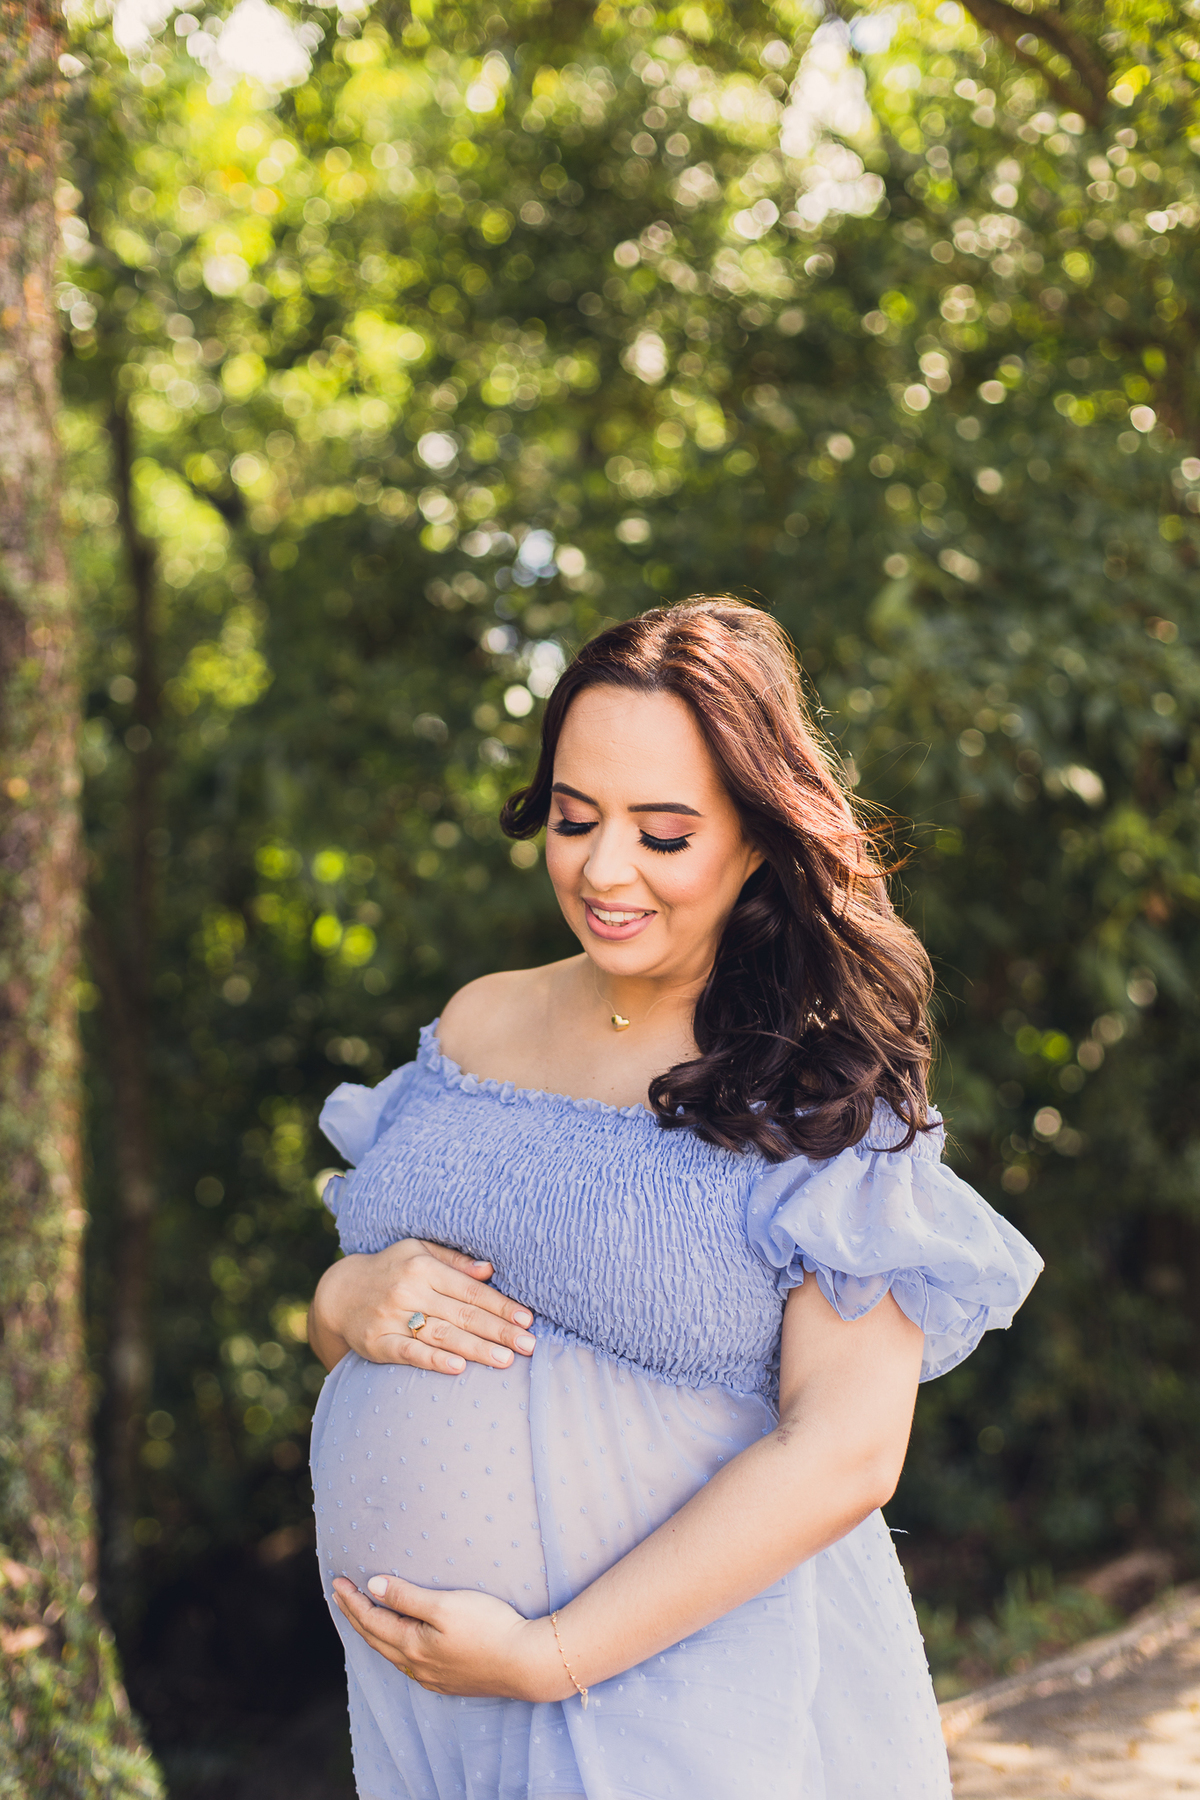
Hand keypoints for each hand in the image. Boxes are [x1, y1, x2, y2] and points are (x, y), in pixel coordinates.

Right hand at [308, 1239, 535, 1375]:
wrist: (340, 1292)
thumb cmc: (391, 1270)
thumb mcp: (419, 1252)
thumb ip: (455, 1262)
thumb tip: (490, 1269)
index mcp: (423, 1267)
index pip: (470, 1290)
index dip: (500, 1305)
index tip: (527, 1319)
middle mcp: (409, 1290)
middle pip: (462, 1314)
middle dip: (498, 1331)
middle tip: (528, 1345)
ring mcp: (392, 1317)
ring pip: (442, 1335)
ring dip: (476, 1349)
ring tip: (505, 1360)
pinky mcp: (378, 1342)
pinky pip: (409, 1352)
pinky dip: (434, 1360)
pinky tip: (457, 1367)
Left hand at [331, 1575, 567, 1702]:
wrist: (527, 1663)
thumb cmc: (489, 1627)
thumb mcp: (445, 1605)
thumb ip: (407, 1597)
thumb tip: (372, 1587)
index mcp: (412, 1646)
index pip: (372, 1620)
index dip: (352, 1600)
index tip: (337, 1581)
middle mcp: (417, 1666)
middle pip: (376, 1639)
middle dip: (356, 1616)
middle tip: (341, 1595)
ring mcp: (433, 1678)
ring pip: (391, 1654)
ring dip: (373, 1633)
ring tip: (364, 1618)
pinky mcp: (450, 1682)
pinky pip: (409, 1664)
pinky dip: (394, 1647)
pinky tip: (400, 1644)